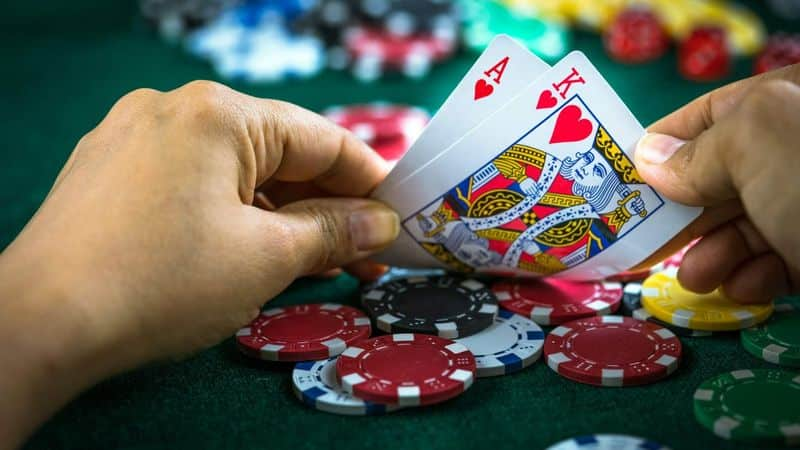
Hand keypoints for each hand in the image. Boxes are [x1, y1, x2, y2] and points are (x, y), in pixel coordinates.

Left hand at [0, 81, 398, 446]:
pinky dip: (235, 217)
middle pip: (277, 155)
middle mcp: (174, 110)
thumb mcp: (266, 257)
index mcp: (218, 114)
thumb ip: (334, 232)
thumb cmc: (162, 282)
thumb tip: (381, 224)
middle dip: (325, 206)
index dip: (369, 179)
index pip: (320, 139)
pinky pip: (195, 186)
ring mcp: (135, 139)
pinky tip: (258, 252)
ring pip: (235, 173)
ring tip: (319, 261)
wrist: (39, 322)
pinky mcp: (112, 173)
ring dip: (282, 216)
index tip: (401, 213)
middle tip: (365, 250)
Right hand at [634, 64, 799, 302]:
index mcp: (789, 104)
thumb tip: (650, 156)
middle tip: (647, 243)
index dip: (659, 147)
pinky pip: (779, 258)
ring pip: (746, 222)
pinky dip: (754, 276)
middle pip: (722, 176)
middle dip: (682, 212)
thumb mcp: (760, 144)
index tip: (620, 183)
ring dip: (711, 253)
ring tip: (696, 278)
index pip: (708, 115)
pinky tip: (748, 289)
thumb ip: (699, 146)